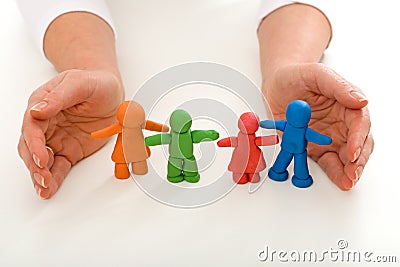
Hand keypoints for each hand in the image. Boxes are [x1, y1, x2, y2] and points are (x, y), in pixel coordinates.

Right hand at [18, 69, 123, 198]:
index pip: (32, 126)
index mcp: (43, 104)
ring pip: (41, 160)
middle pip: (31, 147)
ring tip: (45, 188)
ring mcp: (56, 139)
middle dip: (35, 164)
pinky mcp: (69, 151)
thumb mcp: (79, 83)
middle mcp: (46, 124)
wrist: (111, 92)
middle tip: (43, 178)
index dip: (35, 144)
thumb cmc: (95, 83)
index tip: (42, 158)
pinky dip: (54, 179)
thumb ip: (59, 97)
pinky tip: (50, 189)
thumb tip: (36, 111)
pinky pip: (58, 167)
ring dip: (40, 175)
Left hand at [264, 63, 373, 189]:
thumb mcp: (316, 74)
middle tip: (353, 172)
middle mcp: (342, 122)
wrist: (275, 85)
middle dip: (358, 159)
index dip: (359, 137)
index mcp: (346, 103)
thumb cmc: (296, 76)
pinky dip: (335, 172)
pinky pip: (329, 162)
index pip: (360, 122)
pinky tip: (340, 181)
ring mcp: (330, 136)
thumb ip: (338, 86)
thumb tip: (361, 100)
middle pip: (359, 142)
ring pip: (347, 156)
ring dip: (349, 170)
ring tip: (348, 180)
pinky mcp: (316, 147)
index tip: (353, 151)